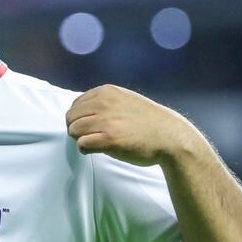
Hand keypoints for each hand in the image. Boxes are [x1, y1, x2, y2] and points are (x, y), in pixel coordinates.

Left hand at [65, 84, 200, 166]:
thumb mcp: (125, 99)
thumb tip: (81, 109)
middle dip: (77, 129)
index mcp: (106, 92)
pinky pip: (82, 144)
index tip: (90, 126)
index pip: (76, 104)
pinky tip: (97, 150)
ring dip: (80, 139)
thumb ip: (105, 101)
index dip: (79, 118)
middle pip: (71, 118)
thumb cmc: (148, 121)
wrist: (170, 137)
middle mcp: (104, 103)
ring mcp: (106, 121)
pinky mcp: (109, 139)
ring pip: (73, 130)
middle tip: (90, 137)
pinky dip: (86, 149)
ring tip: (95, 143)